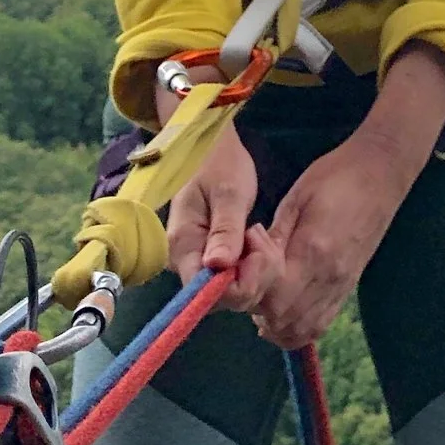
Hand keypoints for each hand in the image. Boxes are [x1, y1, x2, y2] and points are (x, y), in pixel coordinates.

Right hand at [164, 121, 277, 312]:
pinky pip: (232, 276)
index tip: (257, 256)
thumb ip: (225, 230)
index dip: (236, 286)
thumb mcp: (228, 193)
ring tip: (260, 234)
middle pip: (219, 297)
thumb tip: (217, 268)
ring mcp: (197, 261)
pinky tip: (257, 240)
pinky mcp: (211, 258)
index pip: (204, 292)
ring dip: (254, 269)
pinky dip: (250, 264)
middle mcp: (184, 262)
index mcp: (182, 246)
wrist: (211, 147)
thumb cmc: (218, 163)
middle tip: (262, 238)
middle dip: (251, 277)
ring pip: (229, 289)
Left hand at [246, 137, 412, 349]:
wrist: (382, 173)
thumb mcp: (296, 199)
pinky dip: (296, 327)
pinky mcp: (348, 287)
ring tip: (264, 297)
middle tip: (251, 279)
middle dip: (257, 308)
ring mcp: (341, 286)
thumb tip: (249, 263)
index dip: (251, 287)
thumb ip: (273, 238)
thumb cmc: (335, 177)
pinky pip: (319, 325)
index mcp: (313, 251)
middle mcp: (328, 278)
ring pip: (300, 331)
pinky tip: (285, 308)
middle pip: (283, 321)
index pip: (273, 297)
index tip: (247, 261)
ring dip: (274, 323)